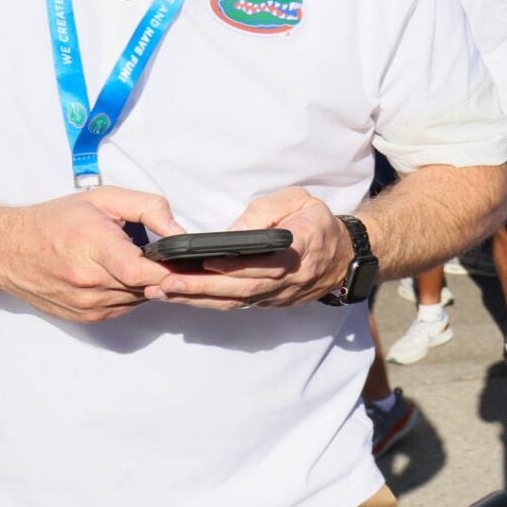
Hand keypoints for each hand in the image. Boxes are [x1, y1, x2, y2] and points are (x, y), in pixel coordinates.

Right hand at [0, 187, 181, 323]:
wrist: (7, 250)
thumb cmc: (54, 221)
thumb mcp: (104, 199)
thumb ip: (148, 209)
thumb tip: (179, 232)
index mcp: (93, 248)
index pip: (140, 271)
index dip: (168, 270)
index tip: (182, 263)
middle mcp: (88, 282)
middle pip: (146, 286)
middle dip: (160, 273)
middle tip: (163, 256)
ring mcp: (86, 304)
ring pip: (138, 299)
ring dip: (144, 284)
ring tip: (133, 261)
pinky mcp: (85, 317)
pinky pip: (124, 308)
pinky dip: (129, 293)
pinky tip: (117, 274)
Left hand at [151, 189, 352, 310]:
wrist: (345, 256)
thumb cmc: (318, 222)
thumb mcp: (299, 200)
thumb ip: (267, 210)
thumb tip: (234, 230)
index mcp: (299, 248)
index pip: (263, 261)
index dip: (233, 265)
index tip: (203, 261)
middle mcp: (288, 279)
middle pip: (240, 288)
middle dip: (200, 287)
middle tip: (164, 283)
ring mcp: (278, 295)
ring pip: (235, 302)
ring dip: (197, 299)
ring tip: (161, 292)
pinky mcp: (271, 303)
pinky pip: (237, 305)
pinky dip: (208, 302)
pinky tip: (182, 296)